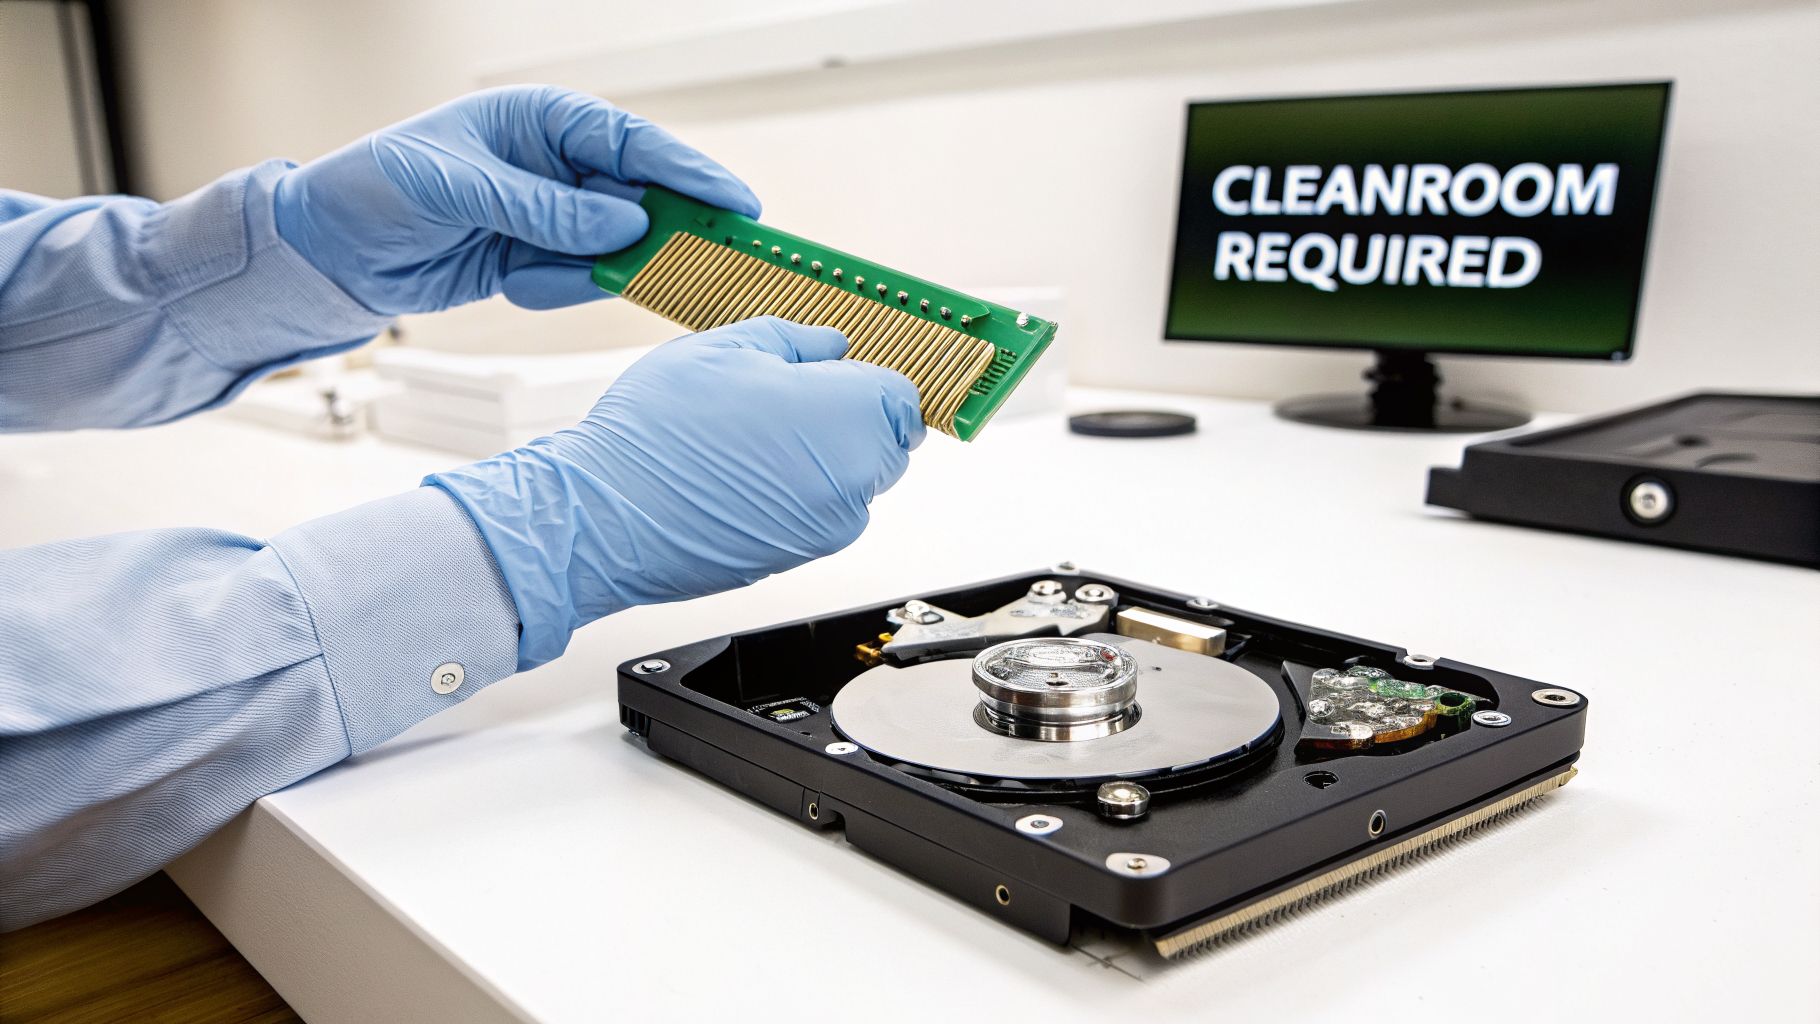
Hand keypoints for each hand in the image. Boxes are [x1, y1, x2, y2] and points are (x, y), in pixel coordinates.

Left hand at [273, 85, 758, 314]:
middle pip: (642, 197)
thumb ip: (545, 209)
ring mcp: (554, 214)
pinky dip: (555, 288)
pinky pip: (581, 280)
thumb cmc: (379, 187)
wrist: (331, 248)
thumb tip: (627, 225)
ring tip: (529, 273)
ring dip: (585, 270)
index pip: (634, 143)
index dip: (691, 173)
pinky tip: (509, 280)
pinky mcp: (541, 258)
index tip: (737, 204)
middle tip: (692, 263)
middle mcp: (558, 164)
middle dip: (658, 232)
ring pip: (616, 248)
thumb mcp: (458, 189)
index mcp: (543, 119)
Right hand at [427, 317, 924, 667]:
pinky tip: (743, 475)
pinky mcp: (801, 557)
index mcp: (849, 414)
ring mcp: (830, 525)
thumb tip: (830, 344)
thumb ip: (794, 340)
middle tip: (787, 399)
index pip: (903, 394)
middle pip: (886, 440)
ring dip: (822, 457)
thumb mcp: (723, 349)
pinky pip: (822, 513)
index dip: (872, 377)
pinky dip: (799, 493)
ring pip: (854, 480)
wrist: (605, 517)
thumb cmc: (656, 435)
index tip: (847, 372)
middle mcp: (854, 477)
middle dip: (850, 416)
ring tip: (753, 438)